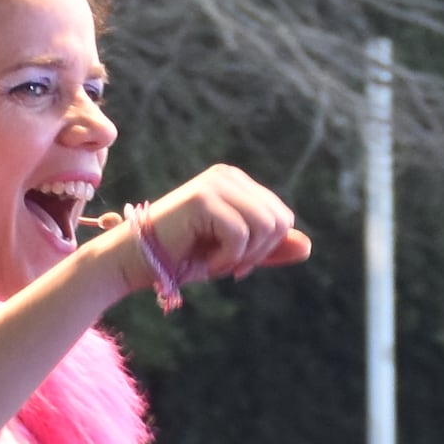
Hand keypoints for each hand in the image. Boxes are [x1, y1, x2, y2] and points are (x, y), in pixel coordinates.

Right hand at [118, 167, 311, 303]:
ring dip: (243, 257)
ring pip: (266, 227)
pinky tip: (203, 260)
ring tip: (215, 262)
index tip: (237, 263)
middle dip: (259, 254)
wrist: (135, 263)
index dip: (266, 249)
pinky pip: (241, 235)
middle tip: (228, 266)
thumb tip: (308, 247)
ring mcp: (216, 184)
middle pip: (281, 221)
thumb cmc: (182, 258)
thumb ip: (269, 250)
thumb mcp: (235, 255)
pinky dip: (226, 259)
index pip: (282, 217)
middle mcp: (229, 176)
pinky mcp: (203, 198)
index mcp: (238, 183)